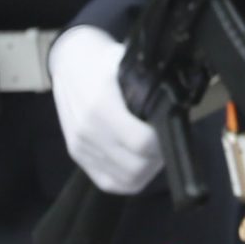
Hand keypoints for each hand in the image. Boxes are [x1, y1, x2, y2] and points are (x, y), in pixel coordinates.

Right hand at [47, 27, 162, 194]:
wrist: (68, 62)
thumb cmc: (102, 60)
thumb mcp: (127, 62)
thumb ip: (149, 83)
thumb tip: (176, 103)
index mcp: (100, 107)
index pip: (140, 143)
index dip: (162, 141)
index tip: (171, 129)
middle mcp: (87, 132)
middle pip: (135, 167)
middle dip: (158, 158)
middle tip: (166, 142)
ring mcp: (80, 148)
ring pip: (125, 179)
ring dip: (146, 170)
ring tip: (155, 152)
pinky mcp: (77, 156)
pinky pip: (109, 183)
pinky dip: (129, 180)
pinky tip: (140, 164)